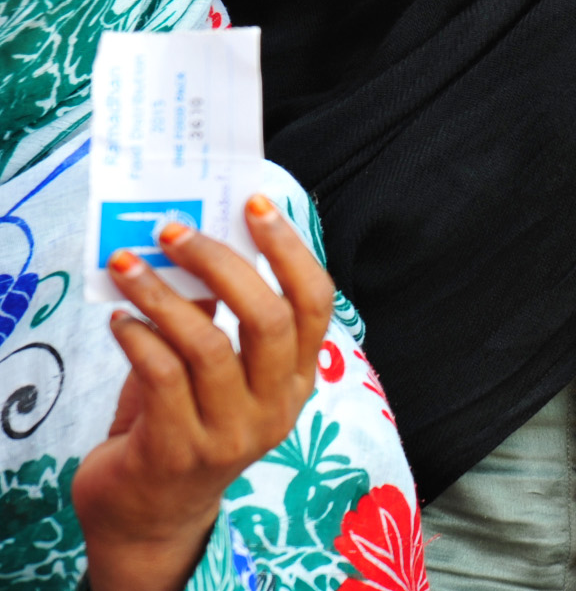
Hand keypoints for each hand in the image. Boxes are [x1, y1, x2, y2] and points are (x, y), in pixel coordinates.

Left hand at [74, 196, 335, 590]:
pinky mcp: (179, 450)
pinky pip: (162, 376)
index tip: (254, 205)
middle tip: (175, 229)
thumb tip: (196, 244)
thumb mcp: (213, 370)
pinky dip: (138, 337)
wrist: (149, 512)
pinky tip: (119, 319)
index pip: (315, 302)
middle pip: (268, 317)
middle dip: (222, 261)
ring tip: (128, 263)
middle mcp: (276, 406)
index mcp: (297, 378)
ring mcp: (231, 433)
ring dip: (163, 293)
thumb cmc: (182, 423)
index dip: (289, 248)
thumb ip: (215, 317)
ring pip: (208, 345)